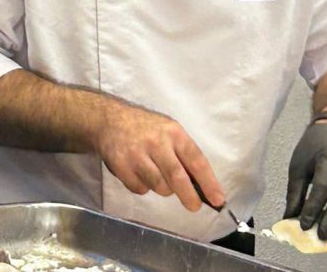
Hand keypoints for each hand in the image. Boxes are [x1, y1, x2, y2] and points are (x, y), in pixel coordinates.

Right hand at [97, 101, 222, 211]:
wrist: (108, 120)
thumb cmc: (145, 127)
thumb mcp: (168, 130)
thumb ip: (182, 153)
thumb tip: (200, 185)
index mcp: (173, 132)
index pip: (196, 160)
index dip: (209, 182)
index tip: (218, 199)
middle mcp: (156, 143)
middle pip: (177, 177)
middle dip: (189, 196)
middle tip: (194, 206)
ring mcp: (137, 155)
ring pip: (159, 186)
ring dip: (163, 188)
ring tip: (156, 175)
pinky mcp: (121, 166)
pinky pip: (140, 189)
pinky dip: (143, 187)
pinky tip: (139, 173)